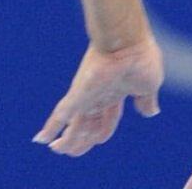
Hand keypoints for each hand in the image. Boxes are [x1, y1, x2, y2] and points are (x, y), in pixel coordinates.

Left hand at [32, 34, 163, 156]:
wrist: (127, 40)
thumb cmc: (140, 57)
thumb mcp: (149, 85)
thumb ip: (146, 100)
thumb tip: (150, 112)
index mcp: (117, 93)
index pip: (107, 118)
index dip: (102, 132)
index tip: (98, 141)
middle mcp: (99, 95)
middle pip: (88, 124)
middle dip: (81, 140)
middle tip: (70, 151)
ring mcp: (87, 95)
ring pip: (74, 124)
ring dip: (67, 140)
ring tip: (57, 149)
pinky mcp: (78, 93)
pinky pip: (61, 114)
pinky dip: (51, 127)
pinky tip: (40, 139)